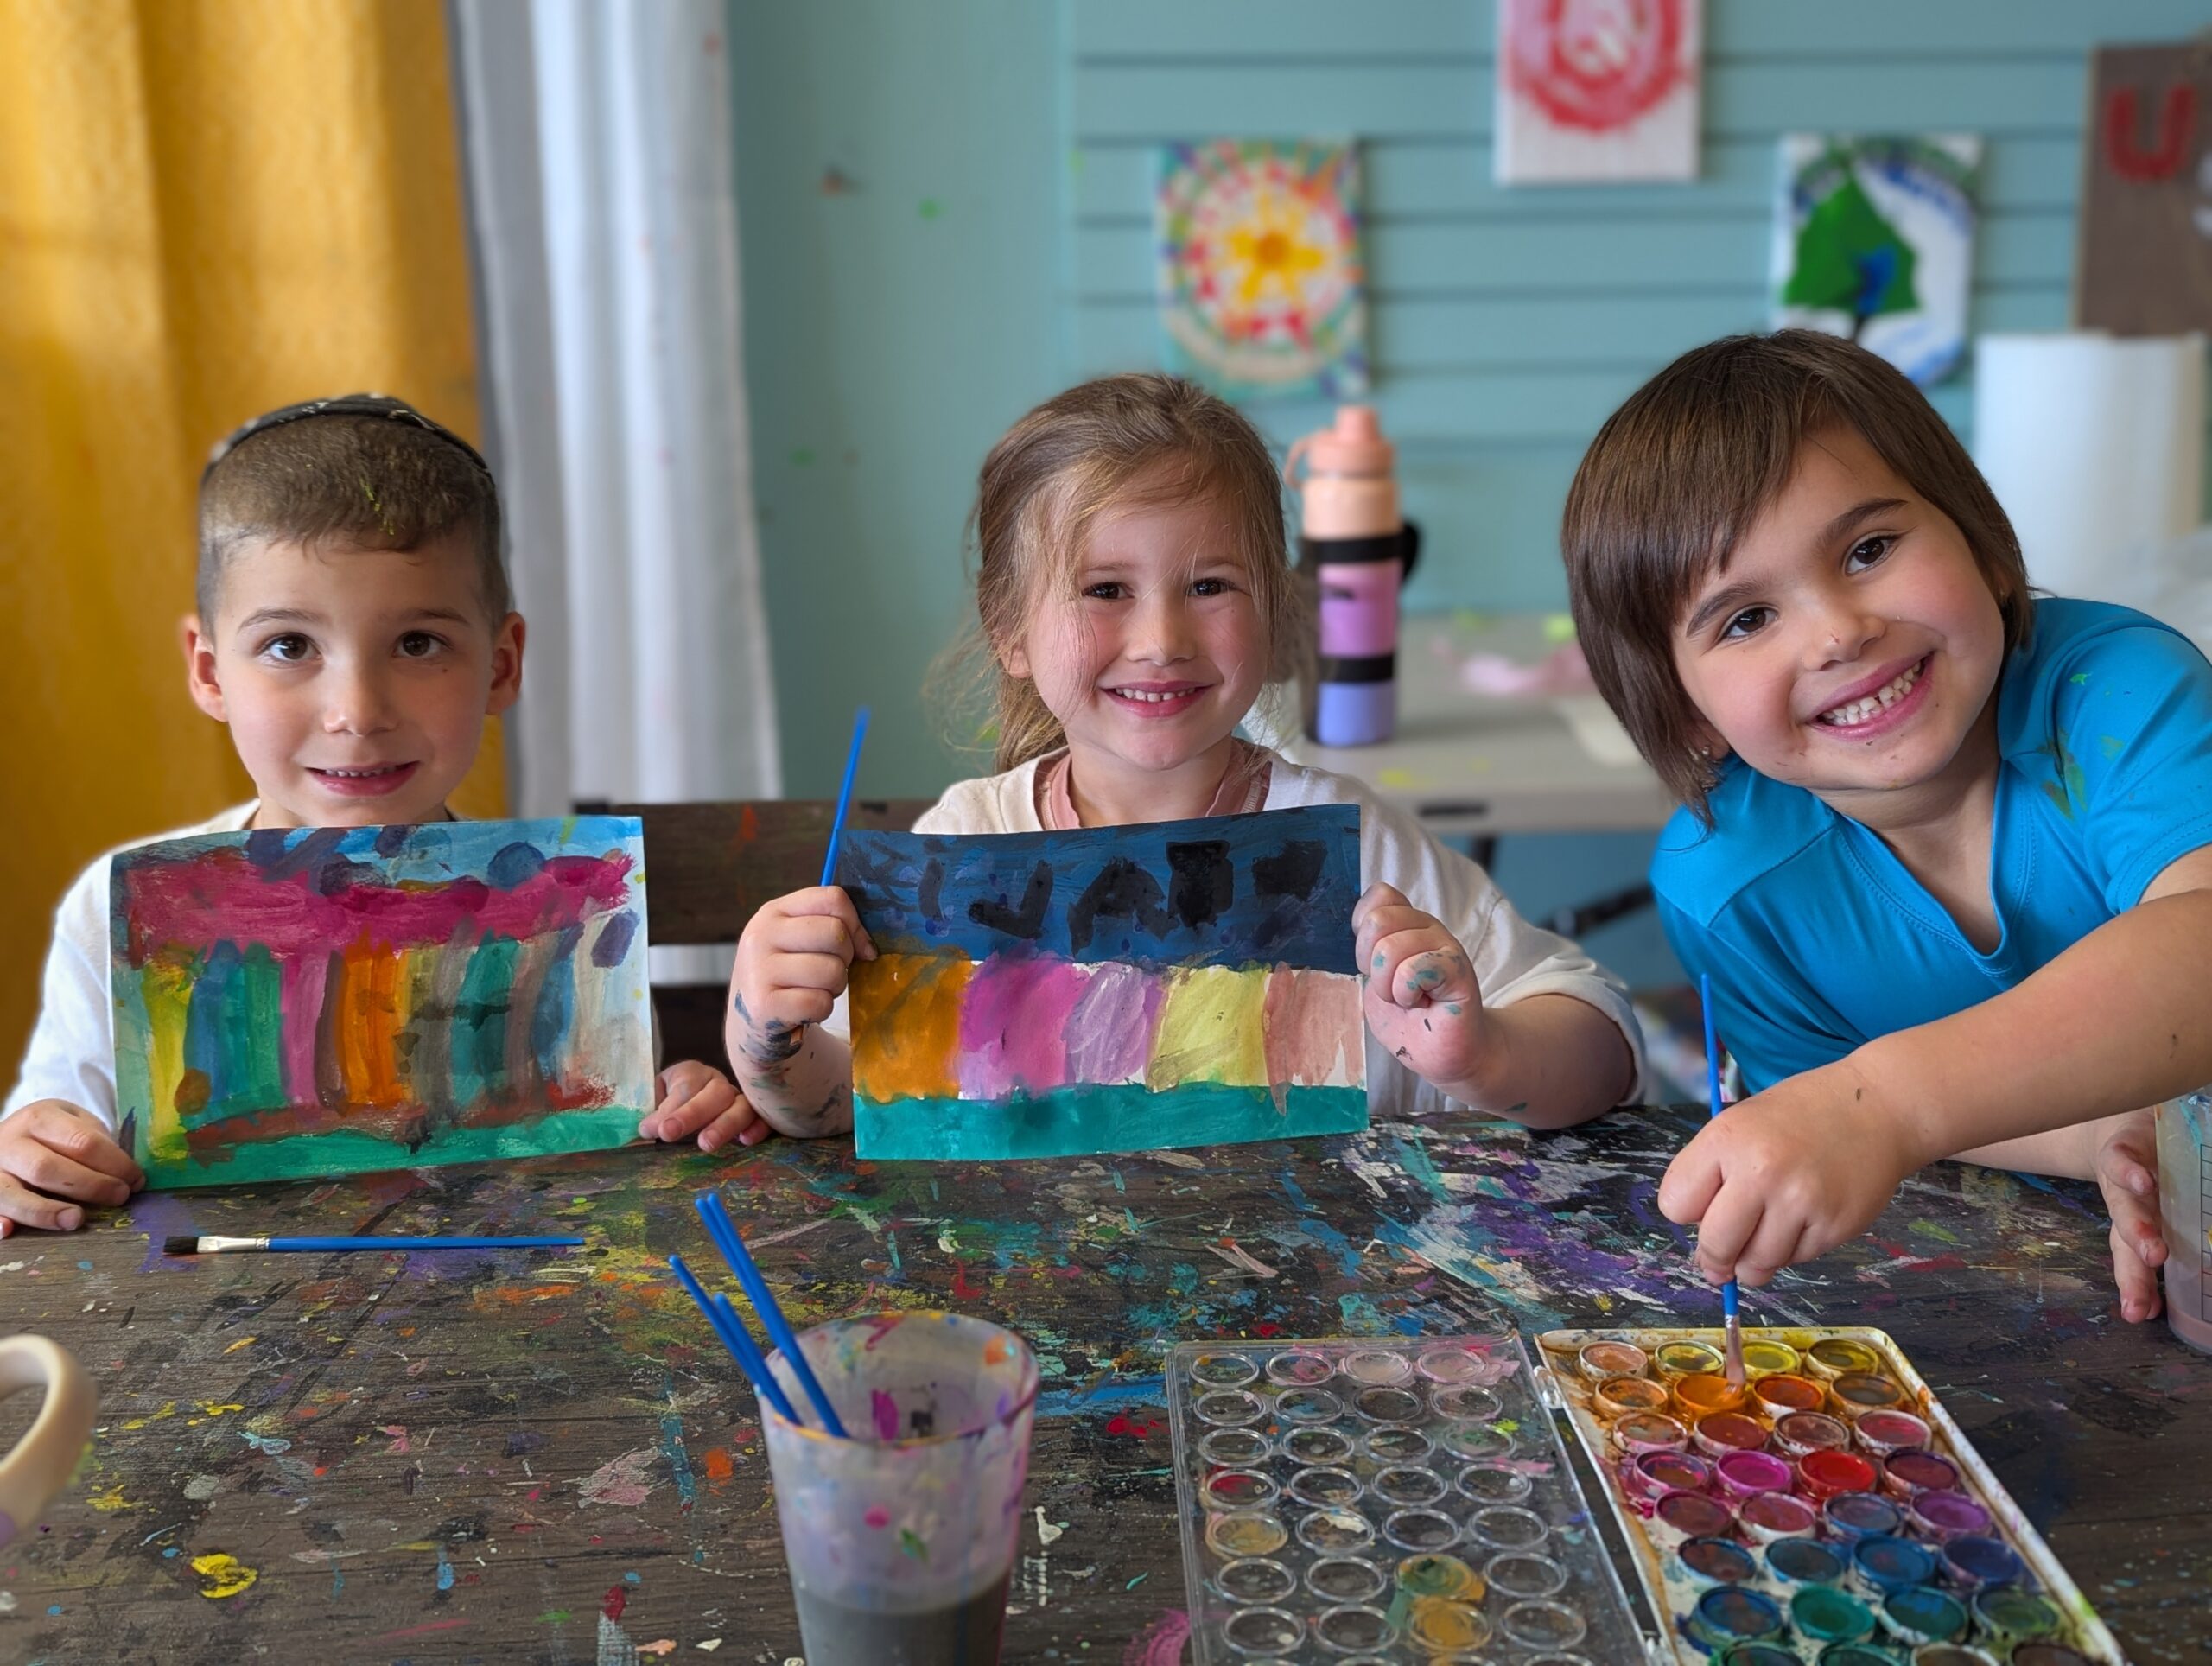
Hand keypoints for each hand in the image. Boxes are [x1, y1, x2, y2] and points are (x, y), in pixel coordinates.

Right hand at [0, 1101, 145, 1234]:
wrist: (11, 1134)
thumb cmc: (54, 1135)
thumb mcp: (76, 1124)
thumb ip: (97, 1145)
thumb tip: (129, 1178)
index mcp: (40, 1119)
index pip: (81, 1142)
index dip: (113, 1163)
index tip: (135, 1180)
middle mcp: (10, 1142)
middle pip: (46, 1168)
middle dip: (87, 1185)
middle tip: (119, 1198)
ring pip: (12, 1193)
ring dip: (44, 1210)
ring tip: (76, 1219)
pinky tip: (9, 1231)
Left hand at [638, 1061, 766, 1152]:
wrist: (685, 1108)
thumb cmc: (668, 1107)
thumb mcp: (655, 1103)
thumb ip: (654, 1114)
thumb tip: (647, 1130)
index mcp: (692, 1073)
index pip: (686, 1086)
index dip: (670, 1107)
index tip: (650, 1129)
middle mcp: (719, 1084)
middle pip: (715, 1093)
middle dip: (693, 1114)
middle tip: (670, 1133)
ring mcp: (741, 1100)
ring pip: (742, 1106)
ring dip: (724, 1125)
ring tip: (706, 1144)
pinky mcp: (756, 1118)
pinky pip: (764, 1119)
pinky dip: (758, 1128)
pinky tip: (746, 1141)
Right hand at [729, 886, 874, 1076]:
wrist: (753, 1017)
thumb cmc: (789, 973)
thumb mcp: (800, 940)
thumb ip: (834, 928)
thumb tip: (869, 949)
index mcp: (774, 912)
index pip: (832, 899)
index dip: (855, 924)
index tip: (857, 945)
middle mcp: (761, 935)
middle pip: (835, 932)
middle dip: (846, 958)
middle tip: (830, 971)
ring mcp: (759, 969)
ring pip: (832, 970)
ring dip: (835, 987)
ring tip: (816, 989)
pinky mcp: (763, 1004)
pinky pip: (819, 1002)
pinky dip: (822, 1009)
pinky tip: (805, 1009)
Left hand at [1353, 883, 1498, 1098]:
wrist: (1442, 1053)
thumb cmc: (1408, 1019)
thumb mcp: (1375, 979)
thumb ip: (1370, 947)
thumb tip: (1364, 921)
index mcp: (1407, 924)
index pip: (1380, 895)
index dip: (1363, 930)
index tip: (1373, 963)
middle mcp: (1427, 926)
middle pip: (1378, 921)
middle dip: (1372, 965)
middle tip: (1391, 988)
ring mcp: (1445, 944)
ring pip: (1390, 949)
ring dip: (1388, 987)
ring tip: (1409, 999)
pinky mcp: (1457, 968)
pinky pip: (1412, 970)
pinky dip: (1405, 994)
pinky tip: (1420, 1003)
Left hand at [1658, 1061, 1917, 1286]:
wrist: (1877, 1109)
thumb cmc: (1799, 1116)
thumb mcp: (1741, 1125)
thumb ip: (1713, 1176)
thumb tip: (1703, 1249)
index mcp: (1726, 1140)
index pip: (1675, 1205)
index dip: (1687, 1212)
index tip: (1702, 1209)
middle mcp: (1761, 1172)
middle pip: (1715, 1245)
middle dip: (1714, 1259)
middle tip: (1719, 1263)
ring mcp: (1800, 1202)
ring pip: (1756, 1263)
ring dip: (1755, 1261)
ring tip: (1765, 1237)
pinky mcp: (1834, 1227)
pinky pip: (1796, 1260)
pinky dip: (1792, 1250)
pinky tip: (1802, 1221)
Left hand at [2090, 1109, 2164, 1322]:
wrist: (2125, 1128)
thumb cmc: (2153, 1176)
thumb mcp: (2168, 1213)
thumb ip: (2174, 1249)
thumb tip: (2173, 1300)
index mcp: (2138, 1228)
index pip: (2132, 1263)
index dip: (2136, 1288)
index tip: (2137, 1315)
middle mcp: (2127, 1208)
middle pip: (2125, 1238)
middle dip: (2136, 1261)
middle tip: (2154, 1278)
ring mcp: (2122, 1180)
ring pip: (2124, 1205)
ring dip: (2136, 1225)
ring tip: (2150, 1247)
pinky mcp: (2121, 1148)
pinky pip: (2121, 1161)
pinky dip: (2129, 1172)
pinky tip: (2142, 1181)